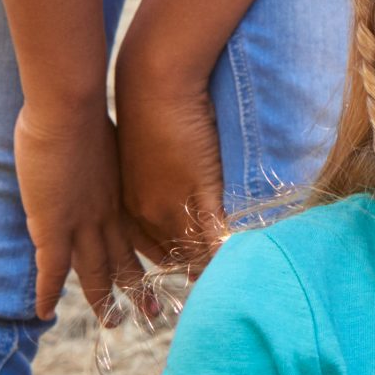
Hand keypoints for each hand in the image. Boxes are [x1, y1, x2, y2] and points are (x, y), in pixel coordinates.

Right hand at [12, 98, 142, 320]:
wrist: (70, 103)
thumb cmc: (84, 109)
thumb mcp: (104, 136)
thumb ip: (105, 154)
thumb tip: (103, 149)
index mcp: (117, 192)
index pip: (136, 233)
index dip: (148, 255)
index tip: (164, 272)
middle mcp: (104, 212)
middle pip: (124, 258)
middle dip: (138, 288)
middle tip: (154, 313)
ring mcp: (78, 220)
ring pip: (94, 271)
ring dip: (103, 300)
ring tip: (114, 324)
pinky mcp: (51, 224)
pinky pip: (50, 268)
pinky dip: (48, 292)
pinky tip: (45, 313)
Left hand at [115, 61, 227, 272]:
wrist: (155, 81)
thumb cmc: (150, 106)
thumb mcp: (147, 151)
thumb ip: (158, 176)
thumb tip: (176, 180)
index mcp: (133, 201)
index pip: (152, 246)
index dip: (168, 262)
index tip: (183, 275)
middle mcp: (149, 210)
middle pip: (171, 256)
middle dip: (185, 276)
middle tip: (205, 293)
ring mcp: (176, 203)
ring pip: (193, 251)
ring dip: (209, 271)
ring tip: (228, 285)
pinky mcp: (200, 191)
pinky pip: (215, 234)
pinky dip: (226, 252)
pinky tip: (242, 261)